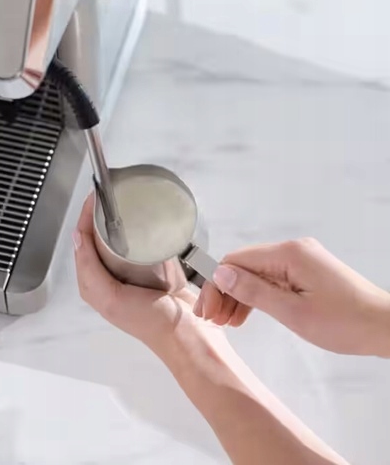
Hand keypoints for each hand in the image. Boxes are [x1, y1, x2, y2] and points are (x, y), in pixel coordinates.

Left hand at [74, 194, 227, 356]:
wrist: (188, 336)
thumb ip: (91, 270)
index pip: (82, 242)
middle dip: (98, 215)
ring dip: (117, 221)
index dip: (85, 217)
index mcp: (93, 286)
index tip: (94, 197)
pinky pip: (138, 246)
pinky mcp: (149, 272)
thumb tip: (77, 238)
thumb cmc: (152, 323)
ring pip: (116, 240)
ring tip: (122, 203)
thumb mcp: (112, 297)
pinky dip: (137, 231)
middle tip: (108, 196)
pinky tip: (143, 222)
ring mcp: (129, 276)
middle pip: (96, 238)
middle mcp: (108, 280)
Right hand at [196, 238, 389, 356]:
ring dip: (238, 296)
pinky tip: (244, 314)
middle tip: (212, 319)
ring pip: (255, 274)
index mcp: (288, 254)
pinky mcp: (304, 271)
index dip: (216, 285)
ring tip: (226, 322)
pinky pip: (271, 279)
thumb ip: (253, 291)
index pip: (235, 261)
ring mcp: (299, 259)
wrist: (385, 327)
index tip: (206, 310)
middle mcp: (292, 250)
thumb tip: (220, 274)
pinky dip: (256, 296)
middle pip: (243, 266)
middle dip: (224, 292)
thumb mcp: (292, 312)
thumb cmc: (347, 322)